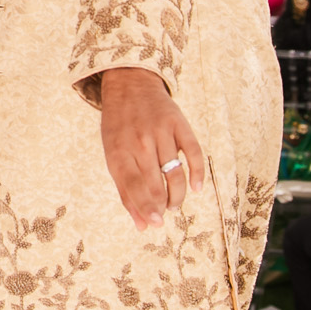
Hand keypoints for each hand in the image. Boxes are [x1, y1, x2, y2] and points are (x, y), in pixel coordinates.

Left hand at [99, 68, 205, 229]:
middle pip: (155, 183)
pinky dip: (197, 172)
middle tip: (165, 214)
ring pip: (174, 172)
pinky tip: (196, 188)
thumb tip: (142, 225)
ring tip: (175, 204)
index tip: (154, 224)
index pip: (133, 186)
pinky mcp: (178, 123)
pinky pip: (193, 152)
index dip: (145, 208)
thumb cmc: (118, 126)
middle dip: (162, 205)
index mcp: (118, 150)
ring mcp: (160, 131)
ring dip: (177, 194)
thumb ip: (125, 189)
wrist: (130, 84)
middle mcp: (139, 141)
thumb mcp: (112, 153)